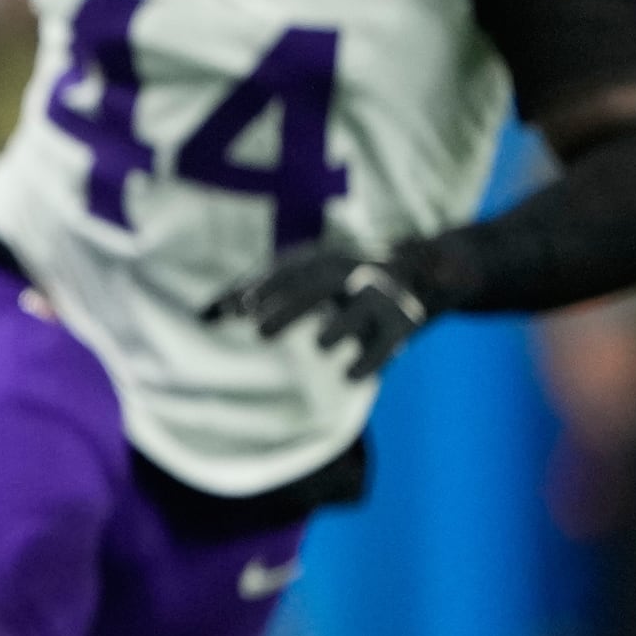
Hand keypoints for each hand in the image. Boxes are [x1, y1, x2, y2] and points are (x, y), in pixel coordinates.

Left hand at [204, 235, 433, 378]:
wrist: (430, 267)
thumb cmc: (347, 279)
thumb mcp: (310, 275)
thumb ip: (263, 292)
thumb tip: (205, 313)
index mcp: (326, 258)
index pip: (291, 269)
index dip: (266, 286)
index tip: (237, 309)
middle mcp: (354, 271)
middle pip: (321, 286)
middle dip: (293, 306)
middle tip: (260, 331)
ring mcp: (383, 295)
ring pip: (361, 309)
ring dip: (342, 325)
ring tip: (320, 345)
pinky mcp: (407, 321)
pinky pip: (388, 341)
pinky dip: (371, 358)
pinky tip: (349, 376)